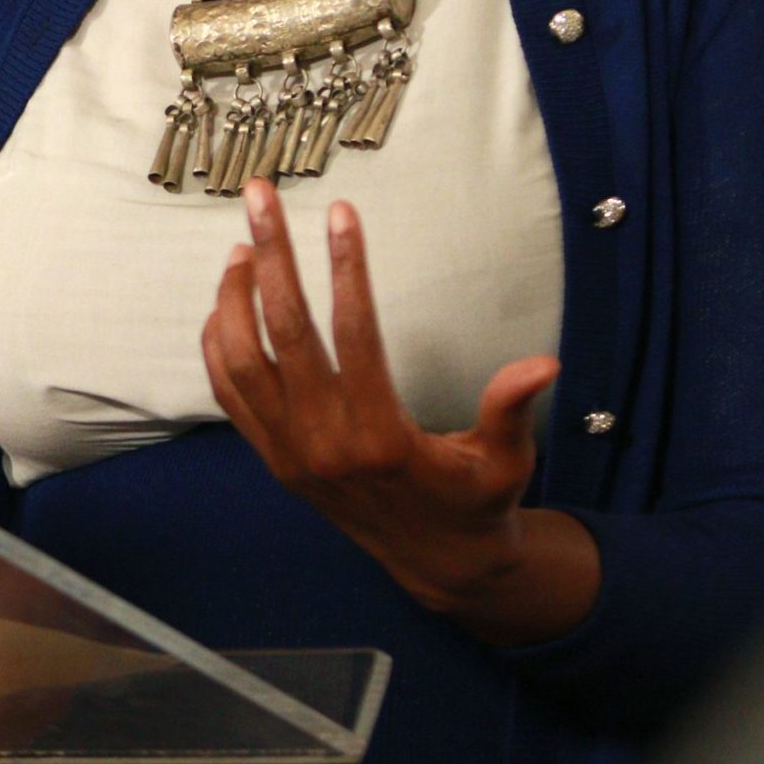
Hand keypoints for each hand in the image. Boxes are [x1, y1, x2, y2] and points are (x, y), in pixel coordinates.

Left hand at [199, 177, 598, 645]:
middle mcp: (325, 443)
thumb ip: (510, 408)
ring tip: (243, 248)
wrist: (435, 565)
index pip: (355, 335)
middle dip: (271, 258)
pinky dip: (218, 344)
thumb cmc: (476, 501)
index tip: (341, 213)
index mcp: (382, 437)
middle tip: (260, 198)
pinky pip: (229, 393)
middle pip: (284, 332)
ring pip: (241, 360)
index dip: (347, 269)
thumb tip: (544, 363)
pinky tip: (228, 302)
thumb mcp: (505, 461)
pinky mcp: (272, 459)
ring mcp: (289, 452)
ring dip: (234, 297)